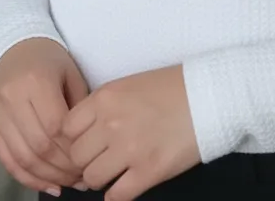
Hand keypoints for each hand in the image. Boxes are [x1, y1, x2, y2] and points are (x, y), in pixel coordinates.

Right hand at [0, 37, 91, 195]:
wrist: (15, 46)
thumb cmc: (47, 58)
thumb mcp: (71, 73)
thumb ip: (79, 107)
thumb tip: (89, 144)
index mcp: (35, 81)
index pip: (55, 127)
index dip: (73, 149)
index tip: (89, 158)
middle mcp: (12, 98)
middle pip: (39, 146)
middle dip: (63, 168)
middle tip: (81, 176)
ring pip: (22, 158)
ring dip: (47, 177)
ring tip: (67, 182)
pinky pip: (7, 160)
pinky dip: (27, 177)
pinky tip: (45, 183)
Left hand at [62, 64, 200, 200]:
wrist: (208, 95)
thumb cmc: (171, 88)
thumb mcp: (129, 85)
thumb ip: (104, 107)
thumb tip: (86, 137)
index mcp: (105, 98)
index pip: (66, 129)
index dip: (72, 140)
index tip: (84, 144)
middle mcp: (111, 123)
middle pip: (76, 156)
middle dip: (85, 162)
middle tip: (98, 161)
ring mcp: (129, 148)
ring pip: (93, 178)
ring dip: (100, 178)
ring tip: (114, 172)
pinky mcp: (148, 171)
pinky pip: (116, 195)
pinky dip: (116, 195)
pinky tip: (124, 186)